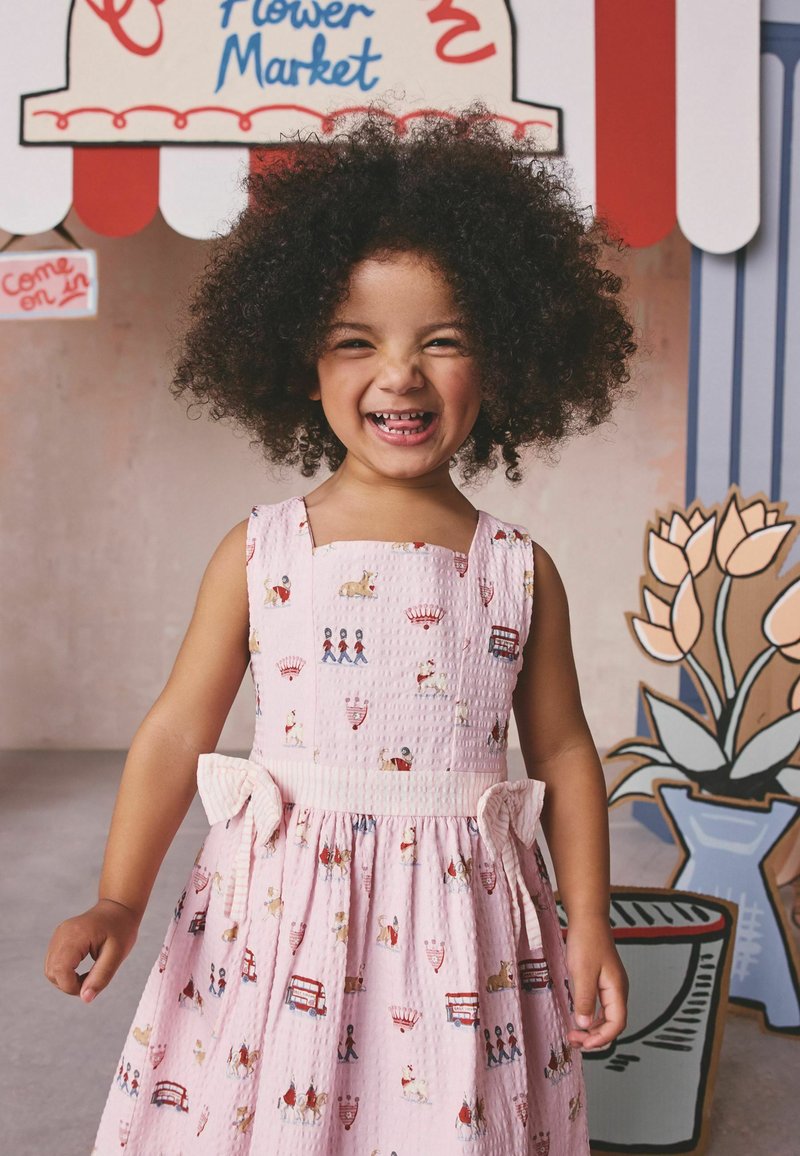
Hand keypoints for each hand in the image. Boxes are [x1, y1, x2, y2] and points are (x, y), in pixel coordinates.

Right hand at [44, 899, 139, 1002]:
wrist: (119, 908)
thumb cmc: (121, 929)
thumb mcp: (117, 954)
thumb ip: (101, 976)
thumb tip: (85, 999)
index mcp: (75, 936)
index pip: (60, 971)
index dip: (72, 986)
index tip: (91, 985)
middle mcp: (61, 934)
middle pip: (52, 972)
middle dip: (69, 985)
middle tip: (92, 980)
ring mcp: (58, 935)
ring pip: (50, 970)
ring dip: (66, 979)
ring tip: (88, 974)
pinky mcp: (58, 939)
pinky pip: (54, 963)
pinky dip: (65, 972)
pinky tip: (81, 968)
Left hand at [564, 914, 627, 1050]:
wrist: (587, 918)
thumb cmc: (586, 941)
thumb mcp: (582, 972)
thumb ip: (584, 1000)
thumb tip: (585, 1025)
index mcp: (617, 989)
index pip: (617, 1024)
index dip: (601, 1038)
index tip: (583, 1043)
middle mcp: (617, 990)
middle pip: (612, 1024)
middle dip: (595, 1037)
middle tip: (573, 1040)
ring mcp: (610, 986)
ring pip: (606, 1017)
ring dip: (591, 1029)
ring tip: (573, 1034)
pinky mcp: (602, 981)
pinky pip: (600, 1007)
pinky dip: (590, 1017)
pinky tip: (577, 1018)